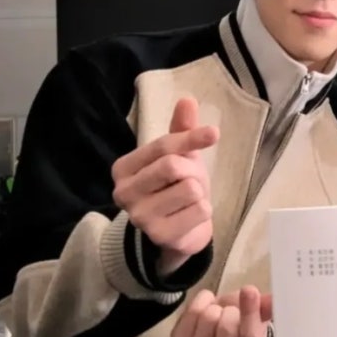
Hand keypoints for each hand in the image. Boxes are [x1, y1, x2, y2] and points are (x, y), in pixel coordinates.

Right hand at [112, 97, 218, 275]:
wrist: (178, 232)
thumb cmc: (175, 188)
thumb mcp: (179, 156)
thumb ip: (181, 130)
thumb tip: (187, 100)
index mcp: (123, 168)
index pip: (162, 145)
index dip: (191, 137)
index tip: (214, 133)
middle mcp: (123, 192)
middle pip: (172, 166)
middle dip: (192, 172)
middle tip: (191, 182)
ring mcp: (139, 217)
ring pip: (190, 189)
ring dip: (200, 194)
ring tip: (189, 202)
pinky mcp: (159, 235)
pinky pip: (200, 211)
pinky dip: (204, 211)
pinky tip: (191, 217)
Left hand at [172, 285, 271, 336]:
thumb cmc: (242, 336)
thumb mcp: (259, 326)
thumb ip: (266, 312)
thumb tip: (274, 299)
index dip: (250, 313)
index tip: (250, 290)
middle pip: (227, 329)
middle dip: (232, 311)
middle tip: (234, 312)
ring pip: (208, 317)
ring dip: (217, 307)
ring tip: (220, 313)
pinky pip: (191, 312)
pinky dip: (202, 301)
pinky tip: (207, 308)